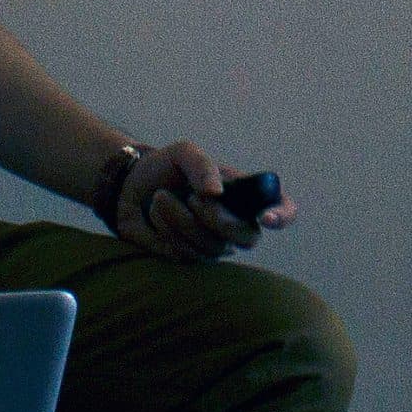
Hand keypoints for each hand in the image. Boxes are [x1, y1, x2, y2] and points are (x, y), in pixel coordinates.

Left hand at [115, 140, 295, 262]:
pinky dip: (167, 231)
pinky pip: (186, 255)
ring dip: (180, 220)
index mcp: (243, 194)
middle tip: (192, 198)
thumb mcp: (183, 153)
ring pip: (212, 247)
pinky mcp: (188, 258)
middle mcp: (234, 223)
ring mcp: (213, 244)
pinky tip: (156, 216)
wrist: (129, 188)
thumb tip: (217, 193)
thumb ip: (202, 166)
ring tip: (160, 198)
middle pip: (248, 238)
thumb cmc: (163, 167)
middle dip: (218, 219)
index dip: (282, 215)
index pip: (281, 208)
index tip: (266, 217)